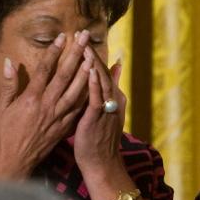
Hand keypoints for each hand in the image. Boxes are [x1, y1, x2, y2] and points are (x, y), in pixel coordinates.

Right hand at [0, 32, 92, 179]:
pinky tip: (95, 85)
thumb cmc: (4, 134)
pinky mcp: (65, 126)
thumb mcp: (1, 109)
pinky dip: (88, 95)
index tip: (62, 37)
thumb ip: (8, 85)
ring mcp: (59, 116)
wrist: (15, 161)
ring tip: (93, 58)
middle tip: (84, 38)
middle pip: (65, 75)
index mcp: (31, 99)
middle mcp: (48, 105)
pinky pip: (80, 108)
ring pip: (77, 91)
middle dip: (76, 55)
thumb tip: (9, 62)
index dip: (55, 52)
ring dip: (86, 73)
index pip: (45, 70)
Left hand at [73, 48, 124, 179]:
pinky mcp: (98, 119)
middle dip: (93, 54)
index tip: (86, 40)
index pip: (104, 73)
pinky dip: (94, 84)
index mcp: (113, 99)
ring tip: (85, 48)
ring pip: (101, 83)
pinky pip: (96, 99)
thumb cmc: (101, 139)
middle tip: (84, 35)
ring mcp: (106, 110)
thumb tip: (115, 70)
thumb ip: (110, 90)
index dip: (95, 56)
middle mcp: (112, 102)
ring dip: (93, 65)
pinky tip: (89, 71)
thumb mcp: (109, 111)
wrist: (103, 163)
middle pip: (102, 73)